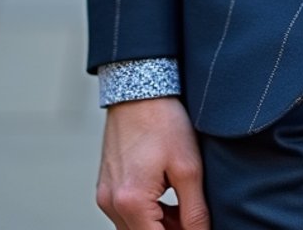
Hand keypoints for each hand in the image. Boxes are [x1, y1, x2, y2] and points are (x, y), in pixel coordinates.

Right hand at [96, 96, 209, 229]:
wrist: (138, 87)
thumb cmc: (163, 120)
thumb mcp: (188, 167)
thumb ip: (195, 211)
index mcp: (131, 202)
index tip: (197, 229)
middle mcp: (111, 204)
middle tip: (195, 220)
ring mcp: (105, 196)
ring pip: (135, 229)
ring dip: (160, 227)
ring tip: (185, 207)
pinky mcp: (105, 187)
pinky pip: (126, 214)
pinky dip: (148, 214)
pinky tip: (168, 198)